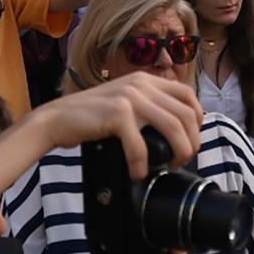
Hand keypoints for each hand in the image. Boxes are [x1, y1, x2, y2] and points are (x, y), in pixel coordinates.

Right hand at [36, 71, 204, 180]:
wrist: (56, 119)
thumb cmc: (89, 117)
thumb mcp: (123, 101)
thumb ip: (147, 105)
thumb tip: (176, 127)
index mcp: (145, 80)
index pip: (187, 94)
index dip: (197, 118)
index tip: (191, 139)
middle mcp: (141, 85)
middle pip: (186, 114)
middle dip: (192, 142)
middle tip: (182, 159)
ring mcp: (130, 98)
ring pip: (174, 127)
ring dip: (178, 152)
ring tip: (169, 166)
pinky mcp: (118, 114)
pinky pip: (141, 145)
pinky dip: (142, 164)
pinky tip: (138, 172)